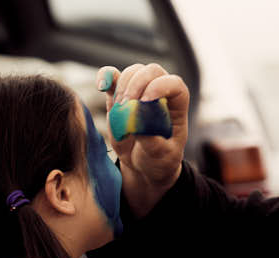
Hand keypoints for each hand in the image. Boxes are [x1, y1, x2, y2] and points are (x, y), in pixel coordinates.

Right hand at [96, 64, 188, 217]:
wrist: (143, 165)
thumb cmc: (159, 159)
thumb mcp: (160, 156)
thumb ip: (151, 140)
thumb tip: (137, 123)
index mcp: (177, 105)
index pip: (174, 84)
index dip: (160, 87)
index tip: (145, 101)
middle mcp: (160, 93)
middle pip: (152, 71)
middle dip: (137, 84)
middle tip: (126, 106)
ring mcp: (140, 92)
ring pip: (132, 73)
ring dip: (122, 88)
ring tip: (119, 112)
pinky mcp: (120, 96)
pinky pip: (113, 77)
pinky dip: (106, 76)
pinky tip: (101, 85)